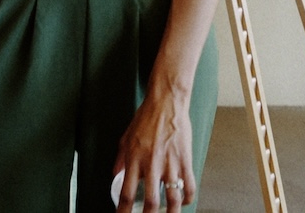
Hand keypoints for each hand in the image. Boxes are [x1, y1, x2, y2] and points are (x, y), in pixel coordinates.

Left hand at [113, 83, 194, 211]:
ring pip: (172, 199)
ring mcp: (170, 164)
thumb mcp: (125, 139)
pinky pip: (189, 185)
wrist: (166, 103)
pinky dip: (188, 198)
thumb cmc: (145, 119)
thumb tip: (115, 176)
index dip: (123, 211)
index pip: (126, 194)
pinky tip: (184, 202)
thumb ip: (120, 160)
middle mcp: (152, 165)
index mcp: (134, 160)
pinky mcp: (185, 160)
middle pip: (150, 202)